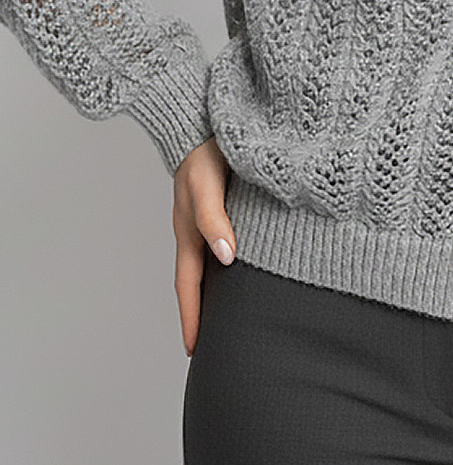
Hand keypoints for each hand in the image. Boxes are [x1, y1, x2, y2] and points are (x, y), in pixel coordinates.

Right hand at [172, 136, 236, 355]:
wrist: (206, 114)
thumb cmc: (204, 146)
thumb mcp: (205, 182)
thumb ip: (214, 217)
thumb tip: (226, 257)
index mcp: (189, 230)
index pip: (189, 285)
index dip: (193, 318)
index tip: (195, 351)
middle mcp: (199, 229)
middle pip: (199, 281)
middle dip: (205, 314)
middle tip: (217, 346)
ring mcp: (212, 218)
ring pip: (213, 264)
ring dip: (220, 291)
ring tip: (236, 318)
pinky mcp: (228, 204)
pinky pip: (228, 242)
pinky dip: (234, 264)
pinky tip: (251, 269)